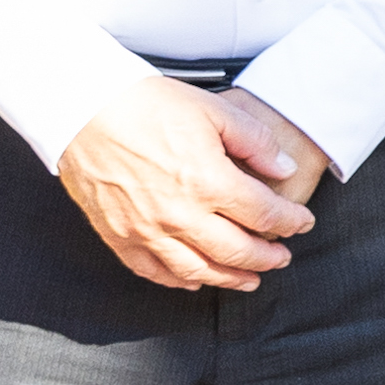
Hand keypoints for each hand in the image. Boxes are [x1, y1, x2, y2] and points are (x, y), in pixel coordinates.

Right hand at [56, 76, 317, 291]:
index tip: (302, 223)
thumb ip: (255, 142)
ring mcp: (145, 230)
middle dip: (267, 258)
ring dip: (229, 278)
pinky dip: (180, 280)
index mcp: (207, 181)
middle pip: (236, 250)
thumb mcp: (214, 110)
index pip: (263, 214)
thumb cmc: (147, 104)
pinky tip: (197, 280)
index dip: (289, 222)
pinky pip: (154, 271)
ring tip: (251, 279)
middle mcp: (179, 214)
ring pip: (198, 270)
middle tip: (283, 257)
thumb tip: (284, 169)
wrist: (81, 108)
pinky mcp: (118, 236)